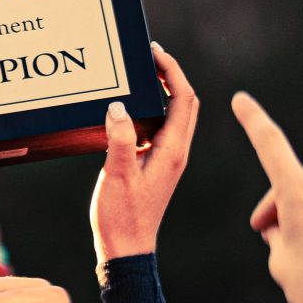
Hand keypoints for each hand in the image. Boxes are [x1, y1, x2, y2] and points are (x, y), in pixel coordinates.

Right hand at [90, 43, 198, 260]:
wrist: (126, 250)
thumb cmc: (123, 217)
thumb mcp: (117, 176)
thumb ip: (119, 140)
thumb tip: (118, 107)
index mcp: (173, 150)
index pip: (184, 99)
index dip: (173, 71)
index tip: (155, 52)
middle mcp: (175, 151)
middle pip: (185, 102)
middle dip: (171, 75)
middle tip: (148, 56)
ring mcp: (166, 158)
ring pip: (173, 114)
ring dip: (161, 91)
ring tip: (139, 74)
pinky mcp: (154, 164)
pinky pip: (158, 128)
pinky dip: (149, 109)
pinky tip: (128, 107)